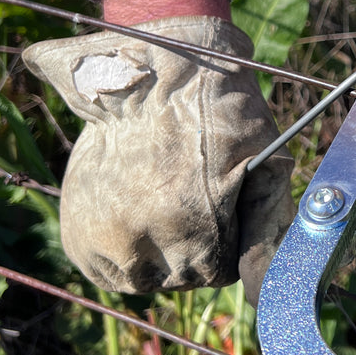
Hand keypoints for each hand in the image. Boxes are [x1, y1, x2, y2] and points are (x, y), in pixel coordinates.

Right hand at [23, 16, 293, 302]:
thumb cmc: (217, 110)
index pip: (218, 273)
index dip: (224, 243)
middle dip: (190, 250)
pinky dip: (120, 250)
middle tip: (189, 204)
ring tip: (160, 208)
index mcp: (196, 231)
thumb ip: (272, 220)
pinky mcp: (78, 234)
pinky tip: (132, 213)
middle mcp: (145, 243)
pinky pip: (104, 268)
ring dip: (152, 256)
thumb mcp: (263, 159)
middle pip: (180, 278)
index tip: (220, 213)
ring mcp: (106, 240)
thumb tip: (277, 271)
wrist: (150, 74)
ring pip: (140, 279)